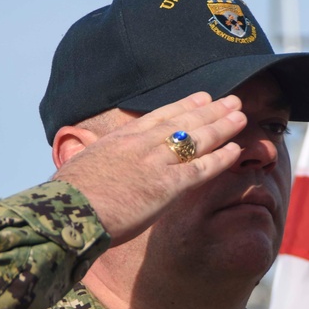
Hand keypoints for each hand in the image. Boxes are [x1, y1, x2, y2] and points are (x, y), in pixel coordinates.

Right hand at [53, 92, 245, 244]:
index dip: (184, 105)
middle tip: (231, 100)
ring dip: (222, 126)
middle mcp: (142, 144)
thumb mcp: (79, 168)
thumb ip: (92, 162)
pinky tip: (236, 150)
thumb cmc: (67, 197)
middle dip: (210, 109)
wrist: (68, 212)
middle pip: (184, 121)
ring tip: (241, 116)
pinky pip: (202, 168)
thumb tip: (85, 166)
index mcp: (120, 139)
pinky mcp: (167, 186)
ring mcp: (156, 163)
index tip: (201, 96)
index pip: (159, 116)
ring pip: (197, 139)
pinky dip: (221, 157)